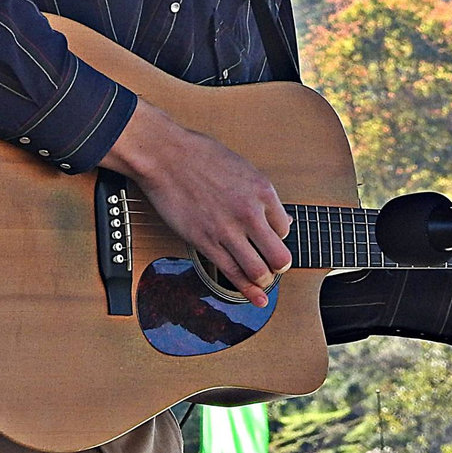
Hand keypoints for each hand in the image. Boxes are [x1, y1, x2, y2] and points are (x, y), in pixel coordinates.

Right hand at [102, 100, 291, 307]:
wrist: (166, 156)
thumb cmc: (200, 156)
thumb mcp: (243, 167)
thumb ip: (261, 194)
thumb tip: (279, 217)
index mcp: (262, 190)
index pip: (285, 228)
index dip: (278, 237)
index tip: (270, 240)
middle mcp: (249, 212)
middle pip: (279, 256)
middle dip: (278, 266)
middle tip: (274, 267)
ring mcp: (227, 229)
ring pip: (259, 271)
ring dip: (263, 280)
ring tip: (261, 279)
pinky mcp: (205, 242)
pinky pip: (232, 273)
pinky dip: (247, 290)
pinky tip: (255, 297)